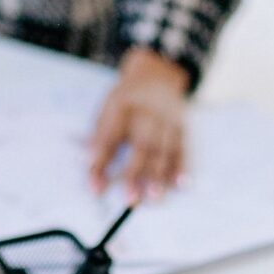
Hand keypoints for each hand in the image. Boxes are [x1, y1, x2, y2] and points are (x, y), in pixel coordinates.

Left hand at [87, 48, 189, 201]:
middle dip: (136, 173)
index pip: (110, 136)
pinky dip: (183, 167)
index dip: (102, 163)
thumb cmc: (126, 100)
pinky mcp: (182, 125)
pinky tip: (181, 185)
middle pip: (142, 144)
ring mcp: (168, 118)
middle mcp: (147, 110)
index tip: (96, 188)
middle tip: (130, 199)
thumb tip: (90, 169)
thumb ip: (99, 137)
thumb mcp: (107, 109)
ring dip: (160, 176)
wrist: (157, 74)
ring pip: (165, 149)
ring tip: (154, 198)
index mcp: (121, 104)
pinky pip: (184, 147)